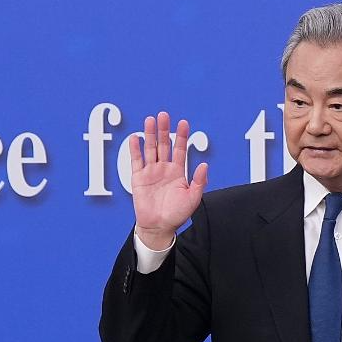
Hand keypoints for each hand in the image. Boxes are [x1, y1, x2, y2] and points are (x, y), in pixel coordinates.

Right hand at [130, 111, 207, 249]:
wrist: (159, 227)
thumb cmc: (177, 215)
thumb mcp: (193, 198)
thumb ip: (199, 181)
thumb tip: (205, 164)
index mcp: (178, 172)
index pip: (180, 149)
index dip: (181, 136)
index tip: (183, 122)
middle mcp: (164, 169)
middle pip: (164, 144)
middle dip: (164, 130)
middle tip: (164, 115)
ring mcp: (150, 172)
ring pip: (150, 149)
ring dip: (150, 134)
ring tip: (150, 120)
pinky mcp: (138, 178)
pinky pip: (136, 161)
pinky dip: (135, 149)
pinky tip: (136, 137)